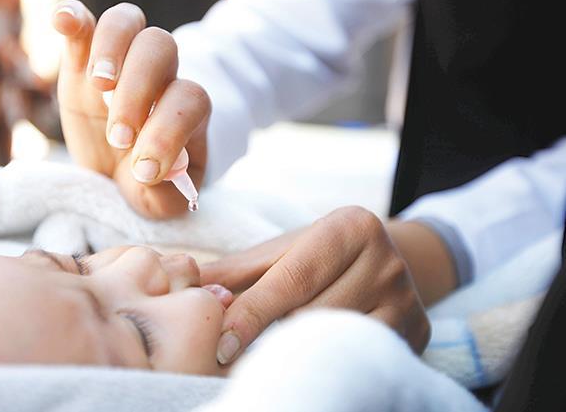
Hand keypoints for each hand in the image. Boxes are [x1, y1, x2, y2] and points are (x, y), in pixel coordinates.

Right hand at [52, 0, 209, 218]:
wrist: (121, 173)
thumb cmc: (147, 184)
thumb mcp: (161, 201)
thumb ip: (165, 191)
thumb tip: (155, 170)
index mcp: (186, 108)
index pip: (189, 99)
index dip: (170, 131)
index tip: (145, 172)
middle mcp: (159, 74)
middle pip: (160, 48)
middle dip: (138, 91)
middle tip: (117, 138)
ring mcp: (121, 61)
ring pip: (128, 23)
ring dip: (111, 48)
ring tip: (99, 86)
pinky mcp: (83, 60)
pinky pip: (84, 25)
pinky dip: (73, 18)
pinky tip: (63, 22)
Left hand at [202, 206, 430, 364]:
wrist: (384, 263)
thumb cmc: (318, 257)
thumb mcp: (280, 253)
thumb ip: (234, 270)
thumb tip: (181, 281)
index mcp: (351, 227)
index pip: (293, 278)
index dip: (253, 313)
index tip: (221, 345)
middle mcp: (387, 260)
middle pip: (315, 312)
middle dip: (269, 340)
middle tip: (231, 363)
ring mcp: (407, 300)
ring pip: (339, 340)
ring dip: (296, 356)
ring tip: (264, 367)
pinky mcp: (416, 333)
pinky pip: (362, 358)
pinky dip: (328, 365)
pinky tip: (302, 370)